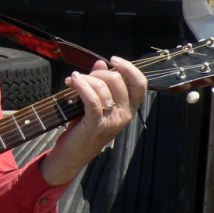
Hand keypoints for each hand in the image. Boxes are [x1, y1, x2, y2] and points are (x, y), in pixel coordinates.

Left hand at [39, 56, 146, 185]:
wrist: (73, 153)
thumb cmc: (84, 126)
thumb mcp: (95, 102)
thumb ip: (99, 83)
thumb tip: (100, 63)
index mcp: (128, 108)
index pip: (140, 84)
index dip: (129, 68)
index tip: (113, 59)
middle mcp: (124, 115)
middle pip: (117, 81)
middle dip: (97, 73)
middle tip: (82, 77)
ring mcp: (111, 121)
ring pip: (102, 88)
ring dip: (84, 79)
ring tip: (72, 81)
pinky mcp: (95, 125)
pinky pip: (91, 100)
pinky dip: (81, 86)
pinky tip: (72, 81)